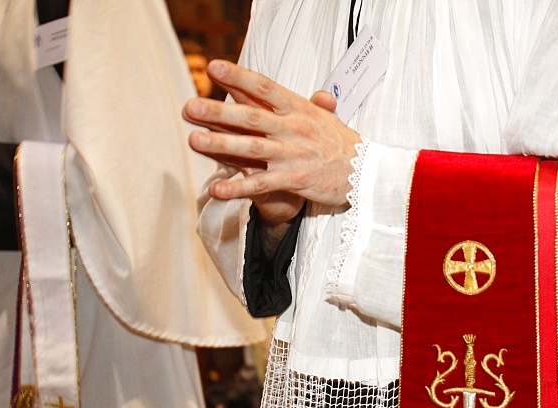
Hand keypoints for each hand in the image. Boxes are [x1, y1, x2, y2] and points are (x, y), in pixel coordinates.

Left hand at [182, 60, 360, 225]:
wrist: (368, 174)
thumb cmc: (345, 147)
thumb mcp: (331, 120)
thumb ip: (317, 106)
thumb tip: (317, 94)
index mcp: (299, 109)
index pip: (264, 88)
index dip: (238, 77)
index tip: (213, 68)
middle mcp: (293, 129)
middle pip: (250, 117)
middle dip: (217, 112)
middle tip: (189, 106)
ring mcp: (293, 155)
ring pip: (250, 148)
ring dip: (220, 144)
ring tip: (193, 140)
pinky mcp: (294, 180)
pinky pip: (261, 184)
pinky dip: (238, 188)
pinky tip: (217, 189)